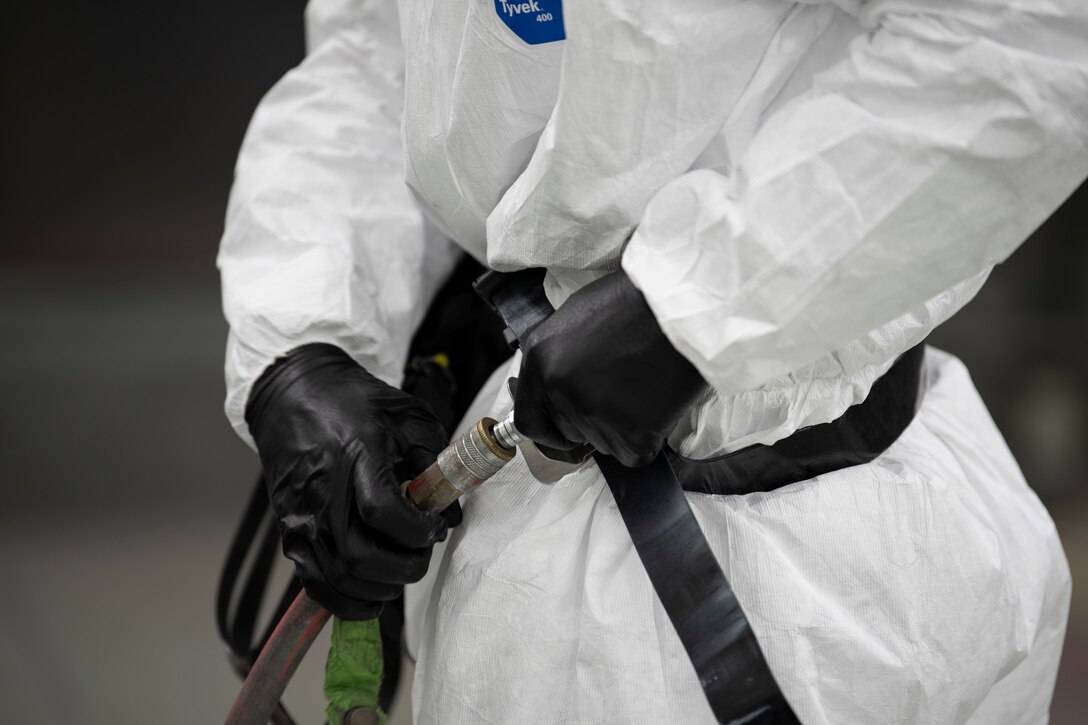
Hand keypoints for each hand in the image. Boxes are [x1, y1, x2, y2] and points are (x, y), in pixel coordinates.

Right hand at [246, 343, 459, 619]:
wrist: (291, 395)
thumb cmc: (352, 402)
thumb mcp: (407, 415)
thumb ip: (434, 461)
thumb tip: (451, 512)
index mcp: (355, 454)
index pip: (383, 511)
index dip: (417, 531)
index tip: (436, 527)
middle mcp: (322, 491)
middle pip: (359, 556)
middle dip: (403, 568)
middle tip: (421, 553)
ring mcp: (300, 515)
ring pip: (338, 576)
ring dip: (379, 587)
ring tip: (401, 571)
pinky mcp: (288, 530)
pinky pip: (313, 582)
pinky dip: (345, 599)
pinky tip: (371, 593)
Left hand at [513, 270, 705, 467]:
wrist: (681, 306)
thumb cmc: (635, 302)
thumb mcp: (576, 316)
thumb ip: (558, 358)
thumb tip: (553, 385)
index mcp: (541, 358)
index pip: (528, 419)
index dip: (546, 430)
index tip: (558, 433)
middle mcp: (559, 389)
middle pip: (567, 432)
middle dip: (588, 423)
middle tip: (617, 397)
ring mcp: (593, 414)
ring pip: (601, 442)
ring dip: (619, 427)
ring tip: (642, 388)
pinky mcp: (630, 435)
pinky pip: (633, 453)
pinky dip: (647, 437)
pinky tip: (657, 403)